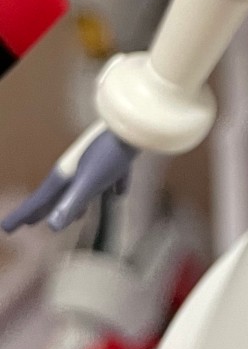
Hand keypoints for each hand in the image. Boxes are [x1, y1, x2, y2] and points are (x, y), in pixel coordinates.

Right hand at [2, 129, 137, 233]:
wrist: (134, 120)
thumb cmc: (109, 153)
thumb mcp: (88, 181)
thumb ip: (71, 203)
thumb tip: (52, 226)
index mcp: (64, 176)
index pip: (39, 201)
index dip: (22, 215)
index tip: (6, 228)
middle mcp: (76, 168)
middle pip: (56, 195)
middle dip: (43, 209)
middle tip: (29, 222)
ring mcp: (96, 162)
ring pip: (82, 188)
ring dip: (76, 203)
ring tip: (77, 217)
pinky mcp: (118, 158)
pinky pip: (112, 177)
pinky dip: (113, 186)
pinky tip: (119, 193)